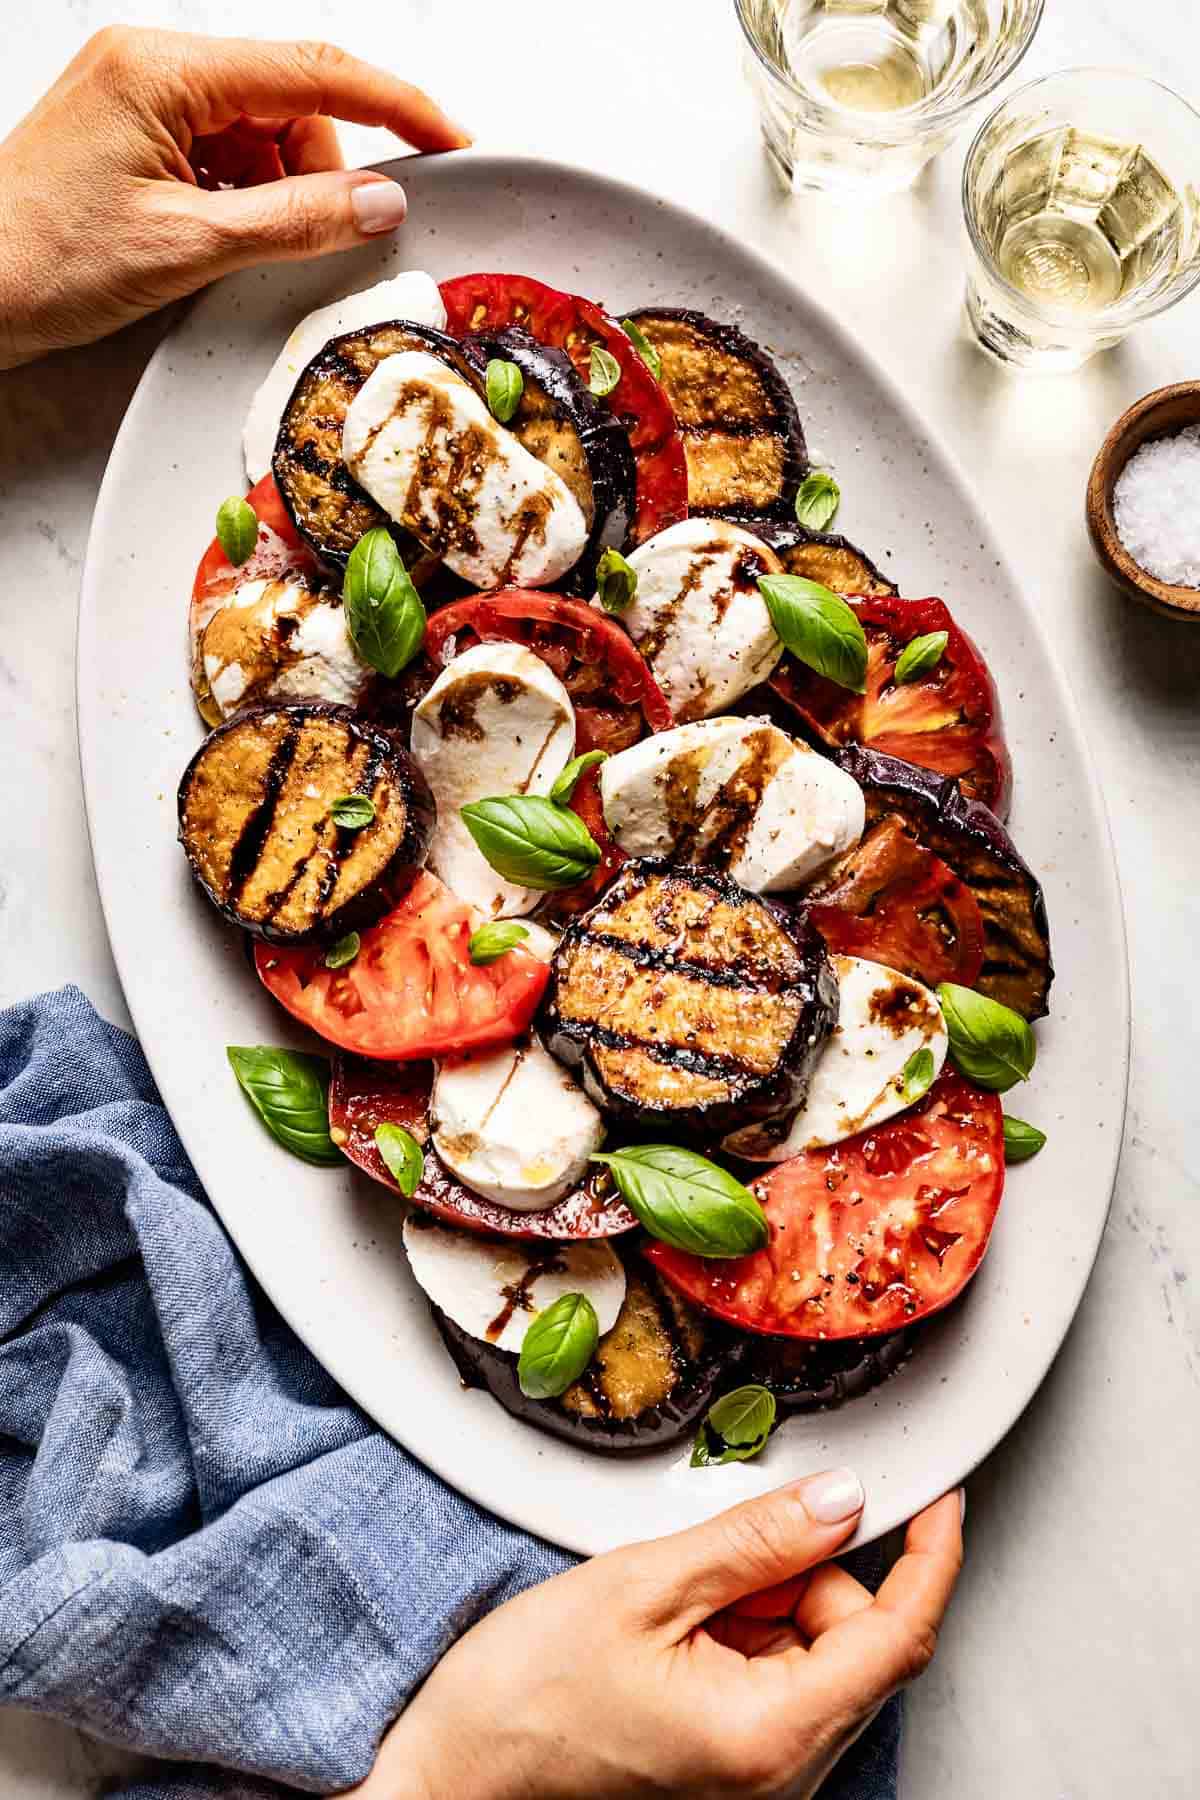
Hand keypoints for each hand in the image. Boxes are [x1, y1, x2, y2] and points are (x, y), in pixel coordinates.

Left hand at [0, 27, 468, 369]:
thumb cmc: (42, 262)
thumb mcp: (188, 247)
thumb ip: (296, 221)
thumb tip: (380, 202)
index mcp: (163, 71)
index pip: (312, 70)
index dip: (395, 105)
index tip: (449, 138)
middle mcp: (152, 66)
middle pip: (289, 103)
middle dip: (318, 171)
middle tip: (313, 237)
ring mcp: (140, 97)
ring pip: (260, 134)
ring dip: (276, 193)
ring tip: (231, 248)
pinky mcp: (132, 133)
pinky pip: (221, 155)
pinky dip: (240, 199)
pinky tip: (213, 239)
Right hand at [356, 1473, 961, 1799]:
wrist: (450, 1781)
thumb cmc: (520, 1705)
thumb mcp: (641, 1586)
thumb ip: (754, 1541)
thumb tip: (840, 1502)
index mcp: (771, 1736)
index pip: (897, 1636)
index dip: (930, 1556)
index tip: (943, 1499)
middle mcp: (779, 1776)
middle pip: (852, 1644)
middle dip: (806, 1574)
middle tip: (728, 1546)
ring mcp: (756, 1781)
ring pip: (812, 1659)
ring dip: (767, 1603)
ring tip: (677, 1597)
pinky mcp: (728, 1772)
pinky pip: (773, 1685)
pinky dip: (742, 1635)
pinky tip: (678, 1628)